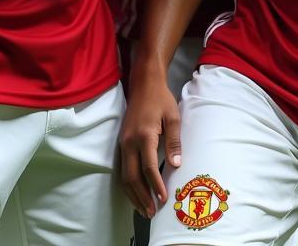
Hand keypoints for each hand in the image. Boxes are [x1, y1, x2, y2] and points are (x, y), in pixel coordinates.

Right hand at [119, 69, 181, 217]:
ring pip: (124, 176)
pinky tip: (135, 194)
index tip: (163, 198)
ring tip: (144, 209)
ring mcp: (123, 143)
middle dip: (142, 197)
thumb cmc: (161, 99)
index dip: (155, 185)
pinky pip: (122, 169)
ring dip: (133, 195)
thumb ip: (174, 141)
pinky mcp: (121, 144)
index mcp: (144, 135)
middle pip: (132, 177)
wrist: (143, 84)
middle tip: (152, 213)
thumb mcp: (173, 117)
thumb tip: (176, 165)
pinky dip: (128, 185)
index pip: (148, 167)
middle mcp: (129, 142)